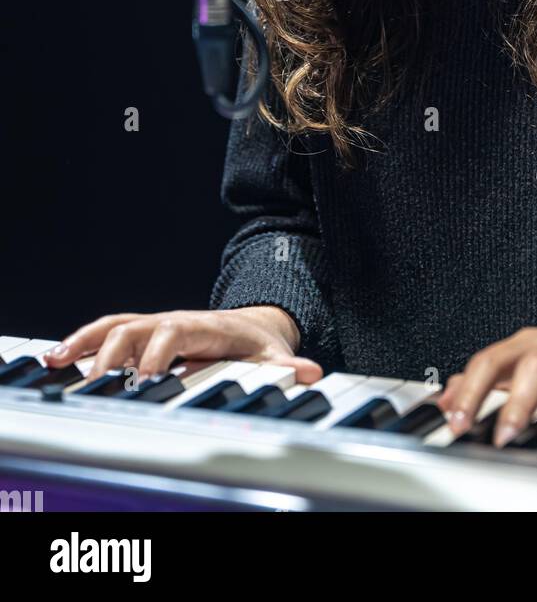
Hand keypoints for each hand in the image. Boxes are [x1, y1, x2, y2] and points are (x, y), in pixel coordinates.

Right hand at [43, 305, 322, 383]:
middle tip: (97, 382)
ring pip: (116, 325)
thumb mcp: (275, 355)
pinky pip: (110, 331)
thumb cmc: (259, 344)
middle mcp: (175, 321)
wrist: (256, 324)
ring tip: (58, 361)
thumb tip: (311, 373)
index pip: (174, 331)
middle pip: (136, 326)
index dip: (158, 353)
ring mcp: (158, 325)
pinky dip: (83, 341)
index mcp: (204, 326)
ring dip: (87, 341)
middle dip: (114, 351)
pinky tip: (58, 358)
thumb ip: (287, 368)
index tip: (145, 379)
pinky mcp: (146, 333)